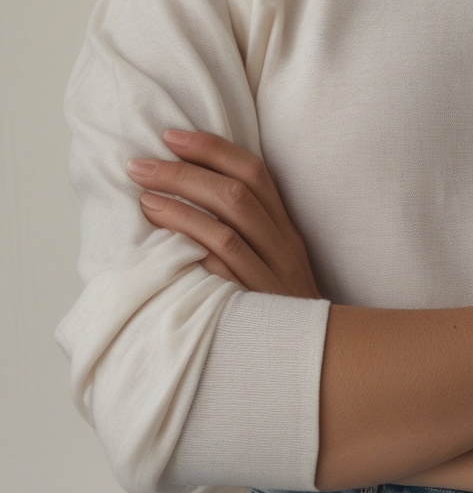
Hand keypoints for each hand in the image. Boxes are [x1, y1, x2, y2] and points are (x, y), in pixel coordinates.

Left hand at [126, 129, 321, 299]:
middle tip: (140, 164)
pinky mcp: (255, 304)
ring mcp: (270, 274)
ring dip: (179, 207)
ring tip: (143, 195)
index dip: (213, 149)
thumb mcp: (274, 260)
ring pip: (226, 229)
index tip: (171, 136)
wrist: (311, 356)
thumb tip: (192, 192)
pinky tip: (162, 241)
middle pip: (237, 194)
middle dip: (184, 172)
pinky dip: (191, 248)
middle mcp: (283, 245)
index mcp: (285, 227)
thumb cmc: (279, 305)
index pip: (255, 173)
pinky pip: (221, 270)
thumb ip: (246, 229)